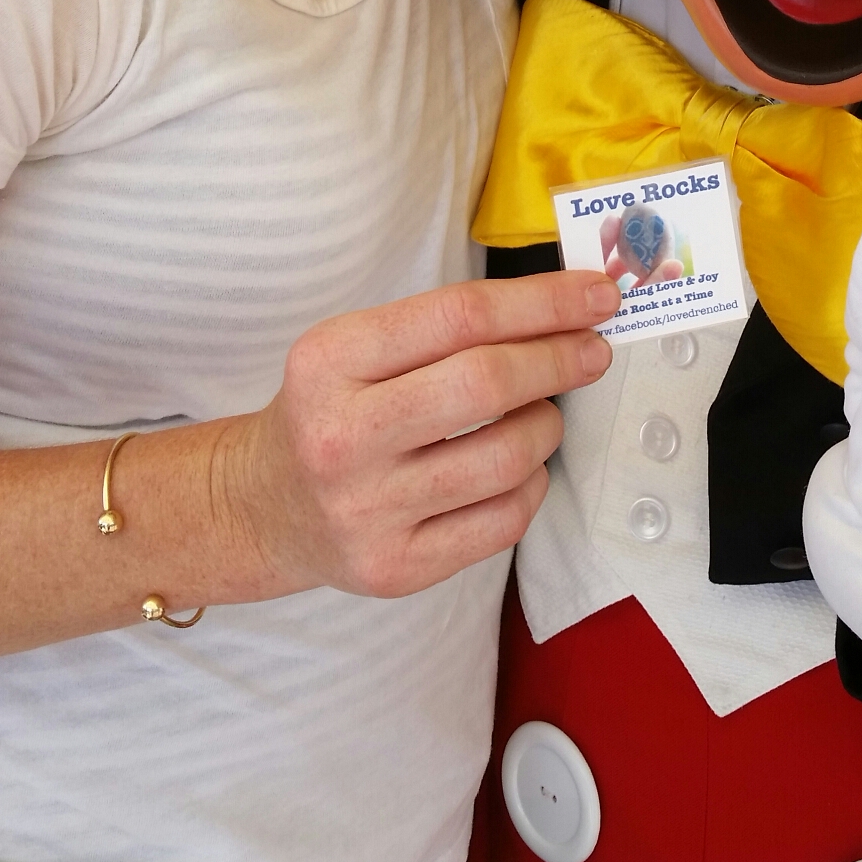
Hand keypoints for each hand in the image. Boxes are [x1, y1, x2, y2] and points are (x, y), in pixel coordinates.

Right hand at [224, 269, 619, 599]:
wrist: (265, 505)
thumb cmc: (334, 409)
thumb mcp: (358, 347)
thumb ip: (449, 327)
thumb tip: (570, 309)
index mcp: (329, 361)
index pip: (459, 316)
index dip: (543, 302)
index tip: (597, 294)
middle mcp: (341, 437)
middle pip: (484, 384)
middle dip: (558, 360)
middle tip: (593, 350)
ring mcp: (366, 511)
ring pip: (505, 458)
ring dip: (547, 426)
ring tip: (542, 414)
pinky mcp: (394, 567)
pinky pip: (503, 521)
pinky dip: (532, 483)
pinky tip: (520, 466)